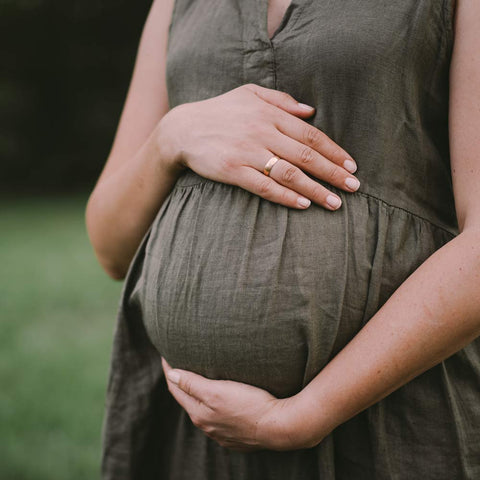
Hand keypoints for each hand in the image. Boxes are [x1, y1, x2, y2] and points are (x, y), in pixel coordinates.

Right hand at [156, 83, 358, 210]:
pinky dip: (285, 196)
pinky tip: (302, 205)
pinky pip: (264, 187)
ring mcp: (248, 153)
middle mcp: (263, 132)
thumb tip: (311, 110)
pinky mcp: (233, 171)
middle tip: (354, 188)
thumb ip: (281, 100)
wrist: (183, 129)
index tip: (352, 166)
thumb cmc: (220, 111)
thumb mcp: (250, 93)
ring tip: (335, 203)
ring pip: (290, 173)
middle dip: (333, 173)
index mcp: (271, 114)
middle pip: (306, 156)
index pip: (311, 135)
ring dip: (315, 189)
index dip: (334, 151)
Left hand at [162, 358, 318, 451]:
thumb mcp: (217, 391)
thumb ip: (192, 383)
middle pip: (188, 400)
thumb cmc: (250, 405)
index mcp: (199, 413)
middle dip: (182, 383)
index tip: (166, 355)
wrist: (280, 427)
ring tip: (199, 379)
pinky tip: (221, 400)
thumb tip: (171, 374)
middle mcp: (207, 426)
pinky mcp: (237, 435)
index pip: (176, 389)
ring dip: (198, 395)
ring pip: (203, 410)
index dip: (170, 371)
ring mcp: (222, 433)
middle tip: (179, 364)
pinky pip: (218, 418)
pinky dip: (213, 406)